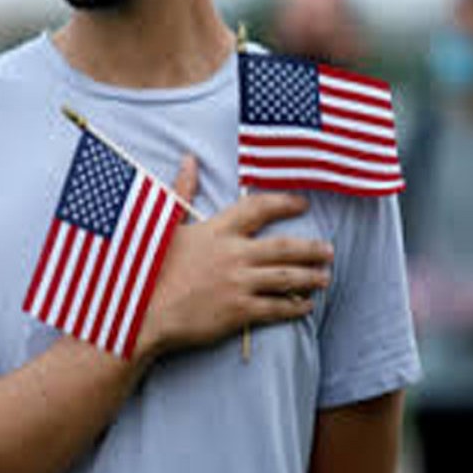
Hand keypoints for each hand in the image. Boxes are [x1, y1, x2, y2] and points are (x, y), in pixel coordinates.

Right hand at [136, 156, 333, 360]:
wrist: (143, 312)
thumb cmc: (150, 268)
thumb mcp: (166, 225)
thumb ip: (183, 191)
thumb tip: (189, 160)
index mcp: (217, 230)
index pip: (258, 209)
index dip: (284, 203)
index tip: (302, 204)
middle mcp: (233, 254)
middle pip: (284, 247)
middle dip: (311, 249)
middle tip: (329, 250)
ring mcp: (238, 284)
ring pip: (286, 277)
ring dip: (310, 277)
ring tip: (325, 277)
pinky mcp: (238, 311)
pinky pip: (276, 307)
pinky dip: (295, 306)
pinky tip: (305, 305)